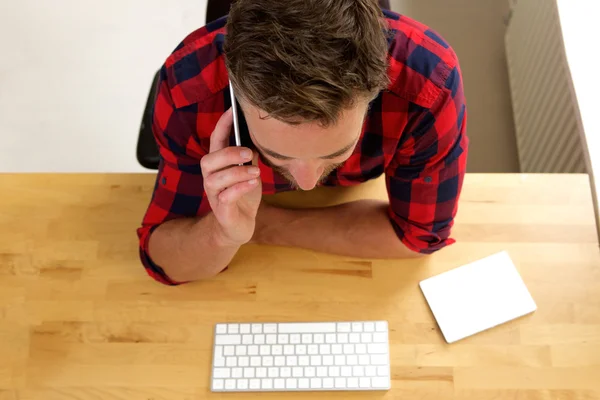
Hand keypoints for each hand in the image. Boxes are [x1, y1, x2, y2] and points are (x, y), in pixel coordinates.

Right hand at [201, 108, 261, 245]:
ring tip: (256, 172)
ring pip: (215, 179)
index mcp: (218, 166)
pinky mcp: (222, 211)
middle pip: (208, 160)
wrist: (239, 227)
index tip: (231, 109)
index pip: (215, 141)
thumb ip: (249, 155)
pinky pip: (225, 198)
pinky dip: (239, 189)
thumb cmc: (243, 196)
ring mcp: (214, 195)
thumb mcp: (249, 172)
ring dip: (237, 172)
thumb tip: (259, 135)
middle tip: (248, 152)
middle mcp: (211, 178)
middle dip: (228, 153)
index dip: (221, 125)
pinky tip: (253, 184)